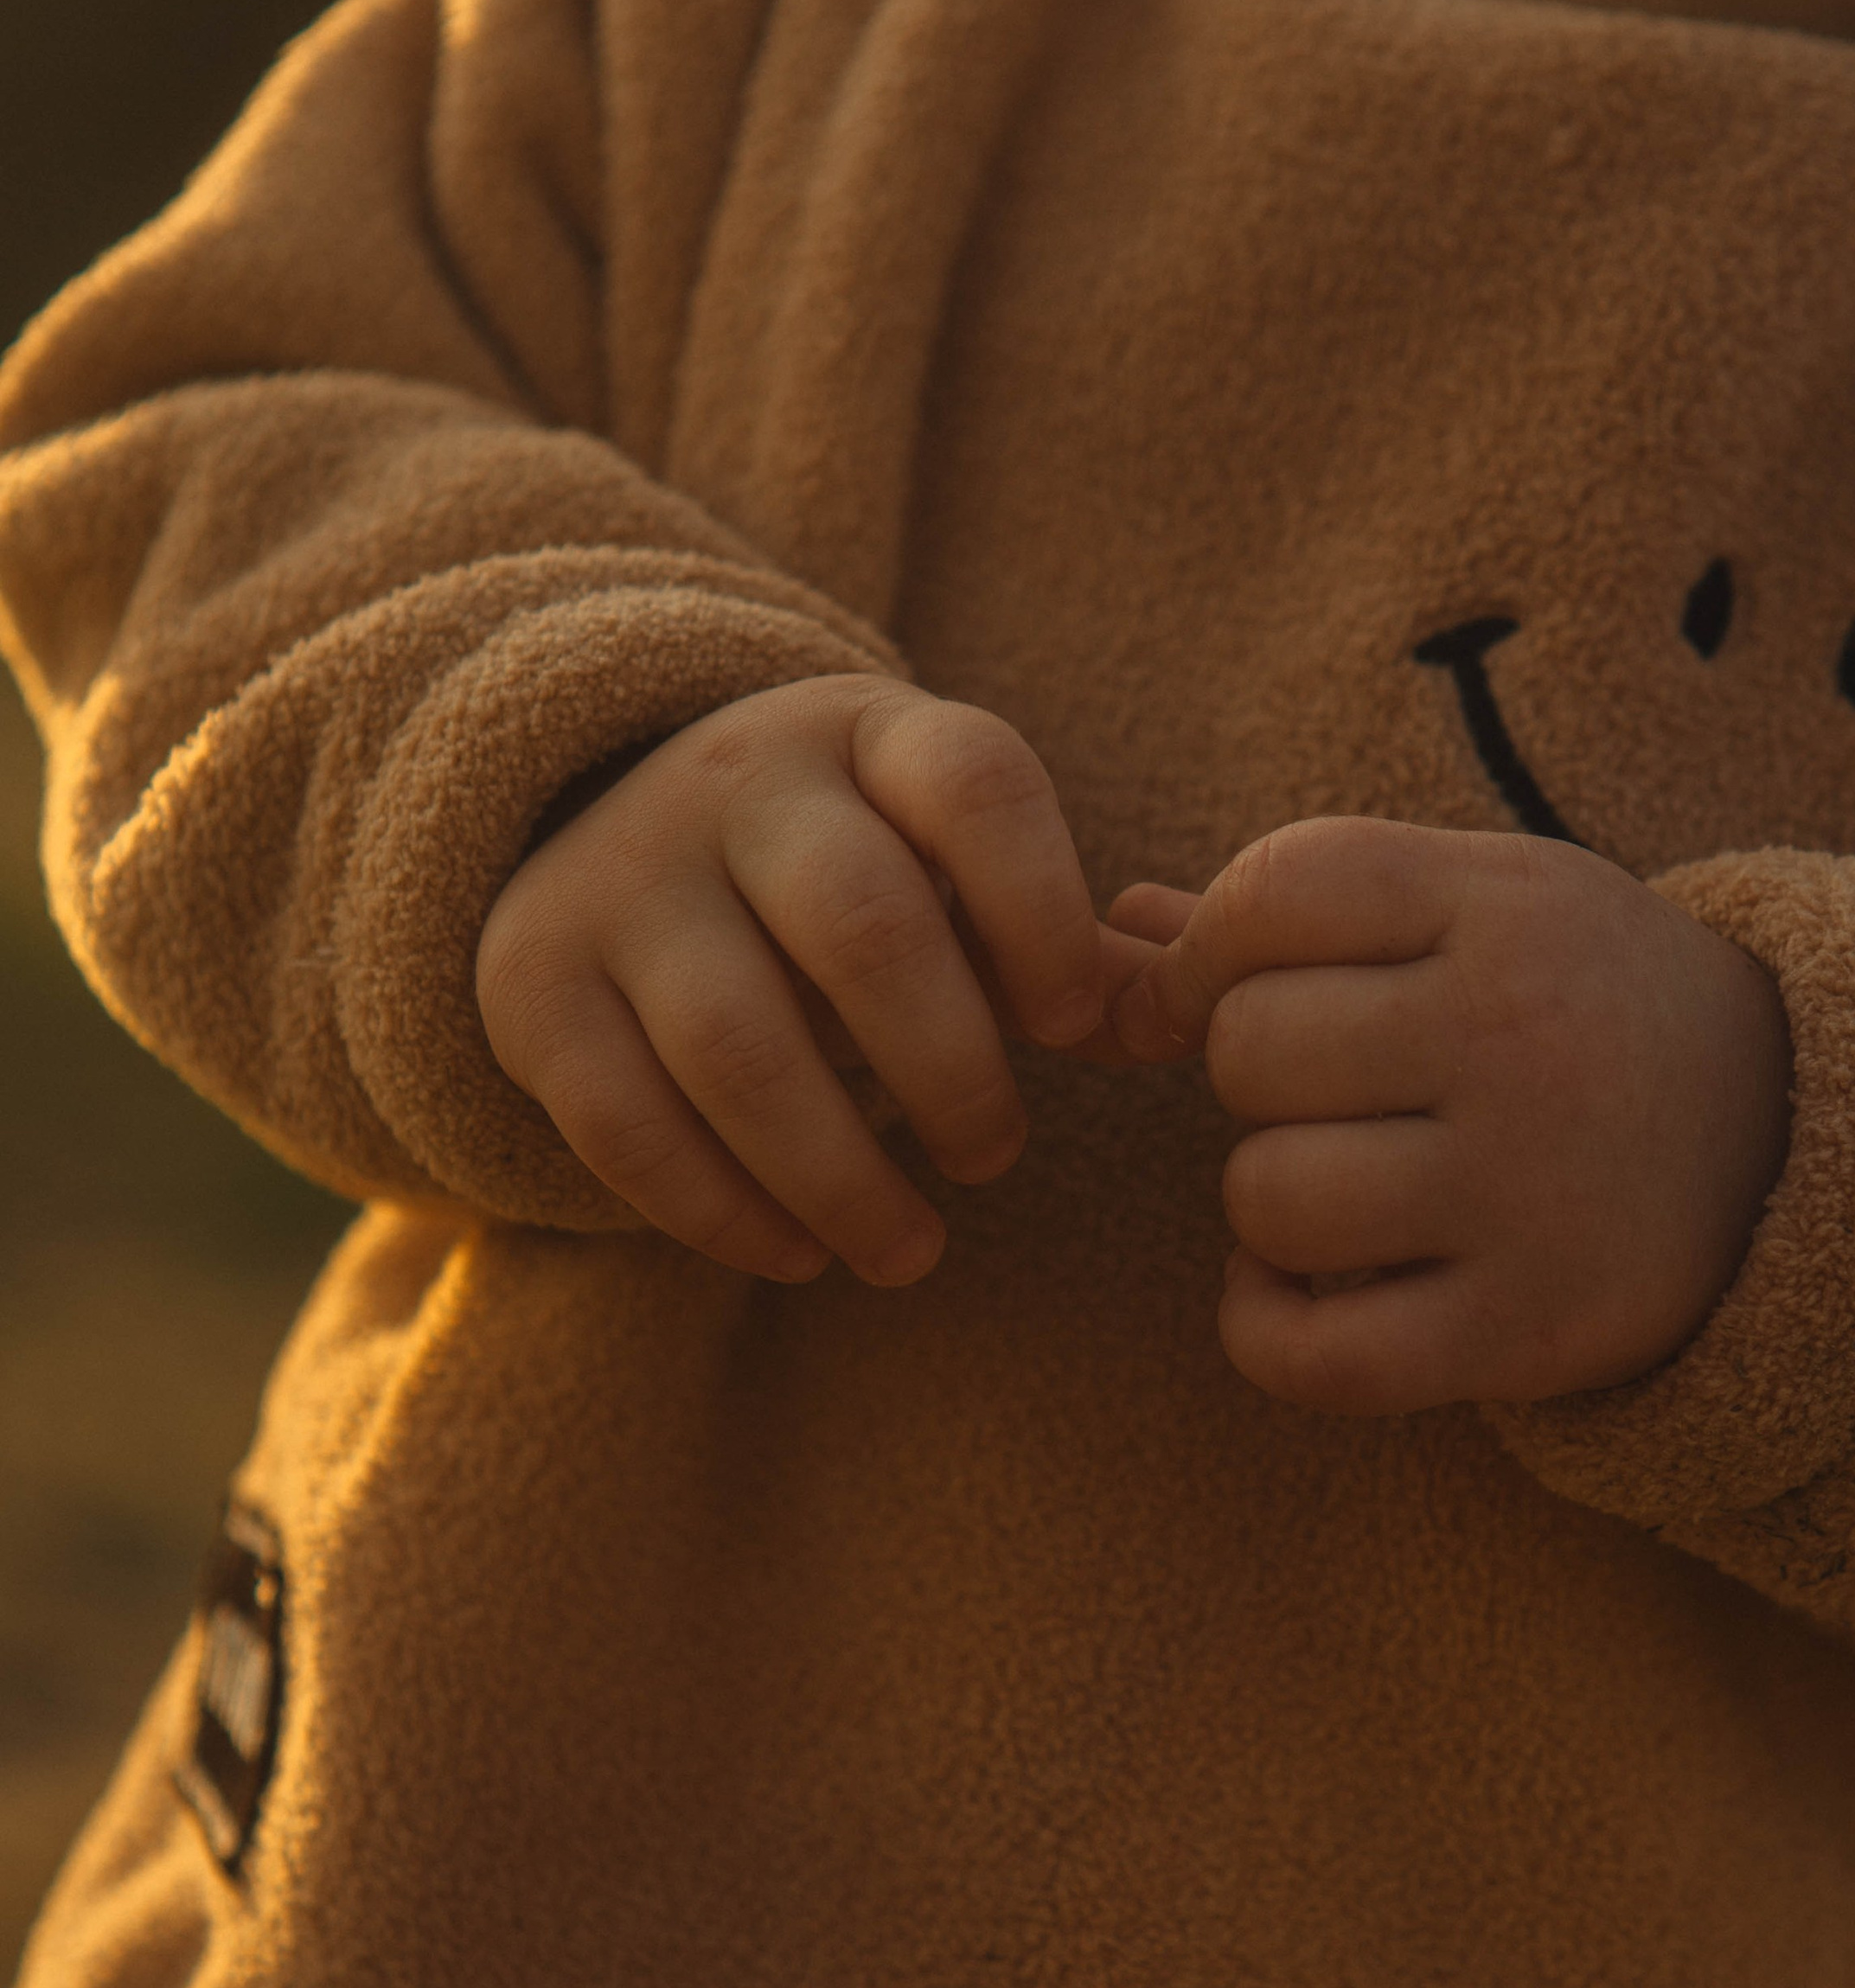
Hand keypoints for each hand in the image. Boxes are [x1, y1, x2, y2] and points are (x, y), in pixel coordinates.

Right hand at [477, 678, 1157, 1283]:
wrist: (603, 819)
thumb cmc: (848, 875)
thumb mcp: (952, 866)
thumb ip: (1071, 950)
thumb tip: (1186, 1027)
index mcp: (869, 734)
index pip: (976, 788)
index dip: (1044, 913)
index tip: (1073, 1026)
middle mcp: (734, 785)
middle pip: (862, 929)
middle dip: (951, 1071)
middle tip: (996, 1156)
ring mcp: (620, 880)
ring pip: (738, 1044)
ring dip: (840, 1176)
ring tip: (910, 1251)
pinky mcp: (534, 984)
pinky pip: (626, 1123)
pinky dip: (723, 1211)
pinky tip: (799, 1253)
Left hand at [1108, 820, 1792, 1413]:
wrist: (1786, 1142)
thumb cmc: (1576, 1007)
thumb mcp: (1478, 911)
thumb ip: (1300, 909)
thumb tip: (1105, 936)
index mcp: (1505, 908)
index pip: (1277, 891)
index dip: (1214, 948)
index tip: (1240, 989)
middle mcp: (1518, 1038)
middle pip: (1251, 1048)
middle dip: (1257, 1077)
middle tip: (1338, 1096)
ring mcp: (1526, 1192)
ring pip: (1265, 1196)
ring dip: (1269, 1204)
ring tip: (1345, 1189)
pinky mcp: (1524, 1330)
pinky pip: (1306, 1351)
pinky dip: (1265, 1327)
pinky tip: (1305, 1289)